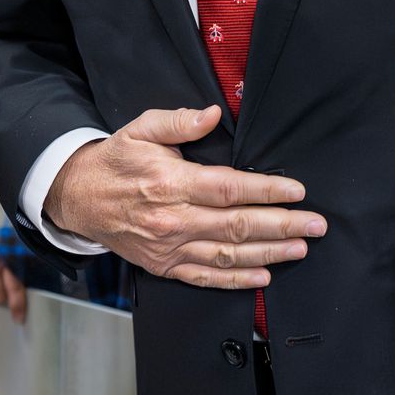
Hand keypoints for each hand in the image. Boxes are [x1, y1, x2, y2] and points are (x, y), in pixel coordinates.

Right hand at [45, 106, 324, 288]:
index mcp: (172, 183)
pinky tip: (263, 277)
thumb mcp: (141, 129)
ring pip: (227, 255)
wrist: (78, 198)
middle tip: (316, 225)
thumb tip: (212, 114)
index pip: (230, 189)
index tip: (298, 191)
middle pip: (237, 226)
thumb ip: (178, 121)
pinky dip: (236, 280)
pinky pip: (205, 277)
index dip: (267, 191)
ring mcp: (169, 247)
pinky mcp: (164, 266)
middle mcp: (173, 219)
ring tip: (300, 248)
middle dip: (282, 225)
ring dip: (268, 254)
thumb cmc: (117, 160)